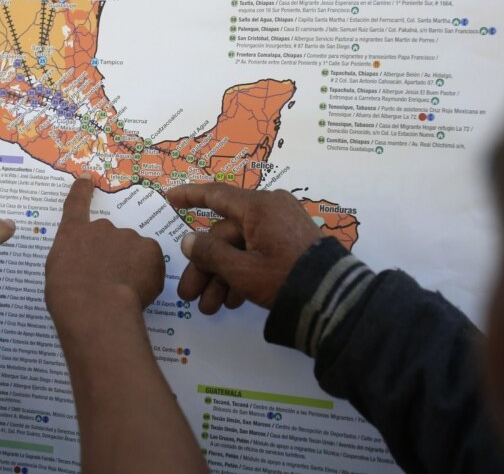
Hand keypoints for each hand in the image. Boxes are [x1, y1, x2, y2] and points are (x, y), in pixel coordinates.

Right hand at [46, 175, 164, 327]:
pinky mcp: (150, 249)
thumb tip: (86, 265)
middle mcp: (101, 228)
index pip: (76, 204)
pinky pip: (151, 262)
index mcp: (73, 233)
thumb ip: (73, 261)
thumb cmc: (68, 297)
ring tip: (123, 291)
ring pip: (133, 251)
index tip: (88, 178)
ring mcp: (127, 235)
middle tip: (109, 281)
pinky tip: (137, 291)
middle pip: (111, 238)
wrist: (95, 306)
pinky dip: (148, 274)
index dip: (82, 190)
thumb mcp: (58, 275)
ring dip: (131, 265)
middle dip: (112, 255)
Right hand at [165, 185, 322, 311]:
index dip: (189, 197)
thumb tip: (188, 240)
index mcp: (258, 207)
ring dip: (222, 277)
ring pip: (240, 248)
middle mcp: (270, 211)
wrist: (334, 299)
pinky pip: (257, 253)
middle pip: (225, 235)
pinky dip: (242, 274)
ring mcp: (281, 228)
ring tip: (211, 307)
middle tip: (190, 295)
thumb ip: (210, 253)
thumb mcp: (242, 270)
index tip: (169, 198)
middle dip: (205, 267)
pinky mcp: (290, 245)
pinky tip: (232, 301)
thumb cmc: (284, 278)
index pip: (216, 195)